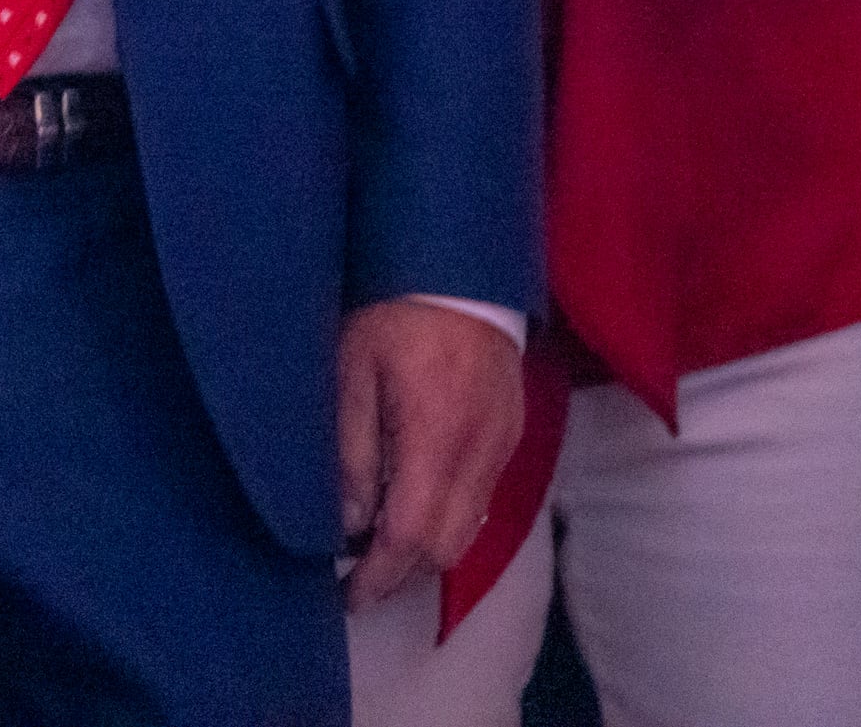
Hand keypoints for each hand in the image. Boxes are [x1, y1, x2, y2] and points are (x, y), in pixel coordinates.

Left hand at [336, 299, 524, 607]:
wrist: (459, 265)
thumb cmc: (393, 311)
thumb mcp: (351, 371)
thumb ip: (351, 451)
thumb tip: (348, 523)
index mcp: (436, 435)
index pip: (412, 536)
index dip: (379, 576)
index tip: (349, 595)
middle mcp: (480, 451)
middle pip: (447, 547)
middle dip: (403, 574)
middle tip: (360, 576)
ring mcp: (502, 444)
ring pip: (470, 529)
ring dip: (427, 550)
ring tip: (381, 546)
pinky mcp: (511, 433)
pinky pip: (483, 499)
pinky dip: (449, 518)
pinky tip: (416, 504)